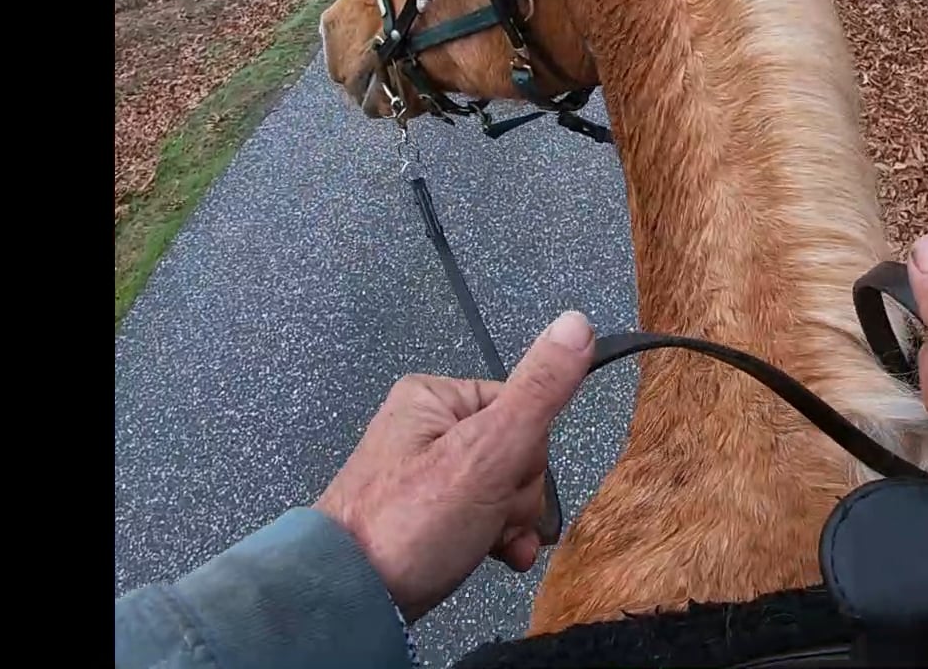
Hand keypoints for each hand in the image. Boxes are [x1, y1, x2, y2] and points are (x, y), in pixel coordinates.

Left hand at [314, 310, 593, 620]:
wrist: (350, 602)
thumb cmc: (409, 525)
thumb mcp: (488, 451)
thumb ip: (539, 390)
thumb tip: (577, 323)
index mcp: (435, 398)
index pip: (523, 408)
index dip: (527, 454)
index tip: (503, 482)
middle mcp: (427, 429)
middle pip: (516, 451)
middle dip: (515, 495)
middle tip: (486, 517)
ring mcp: (425, 475)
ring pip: (504, 488)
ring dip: (510, 522)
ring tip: (485, 543)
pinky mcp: (426, 515)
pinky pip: (482, 514)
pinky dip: (496, 537)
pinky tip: (498, 556)